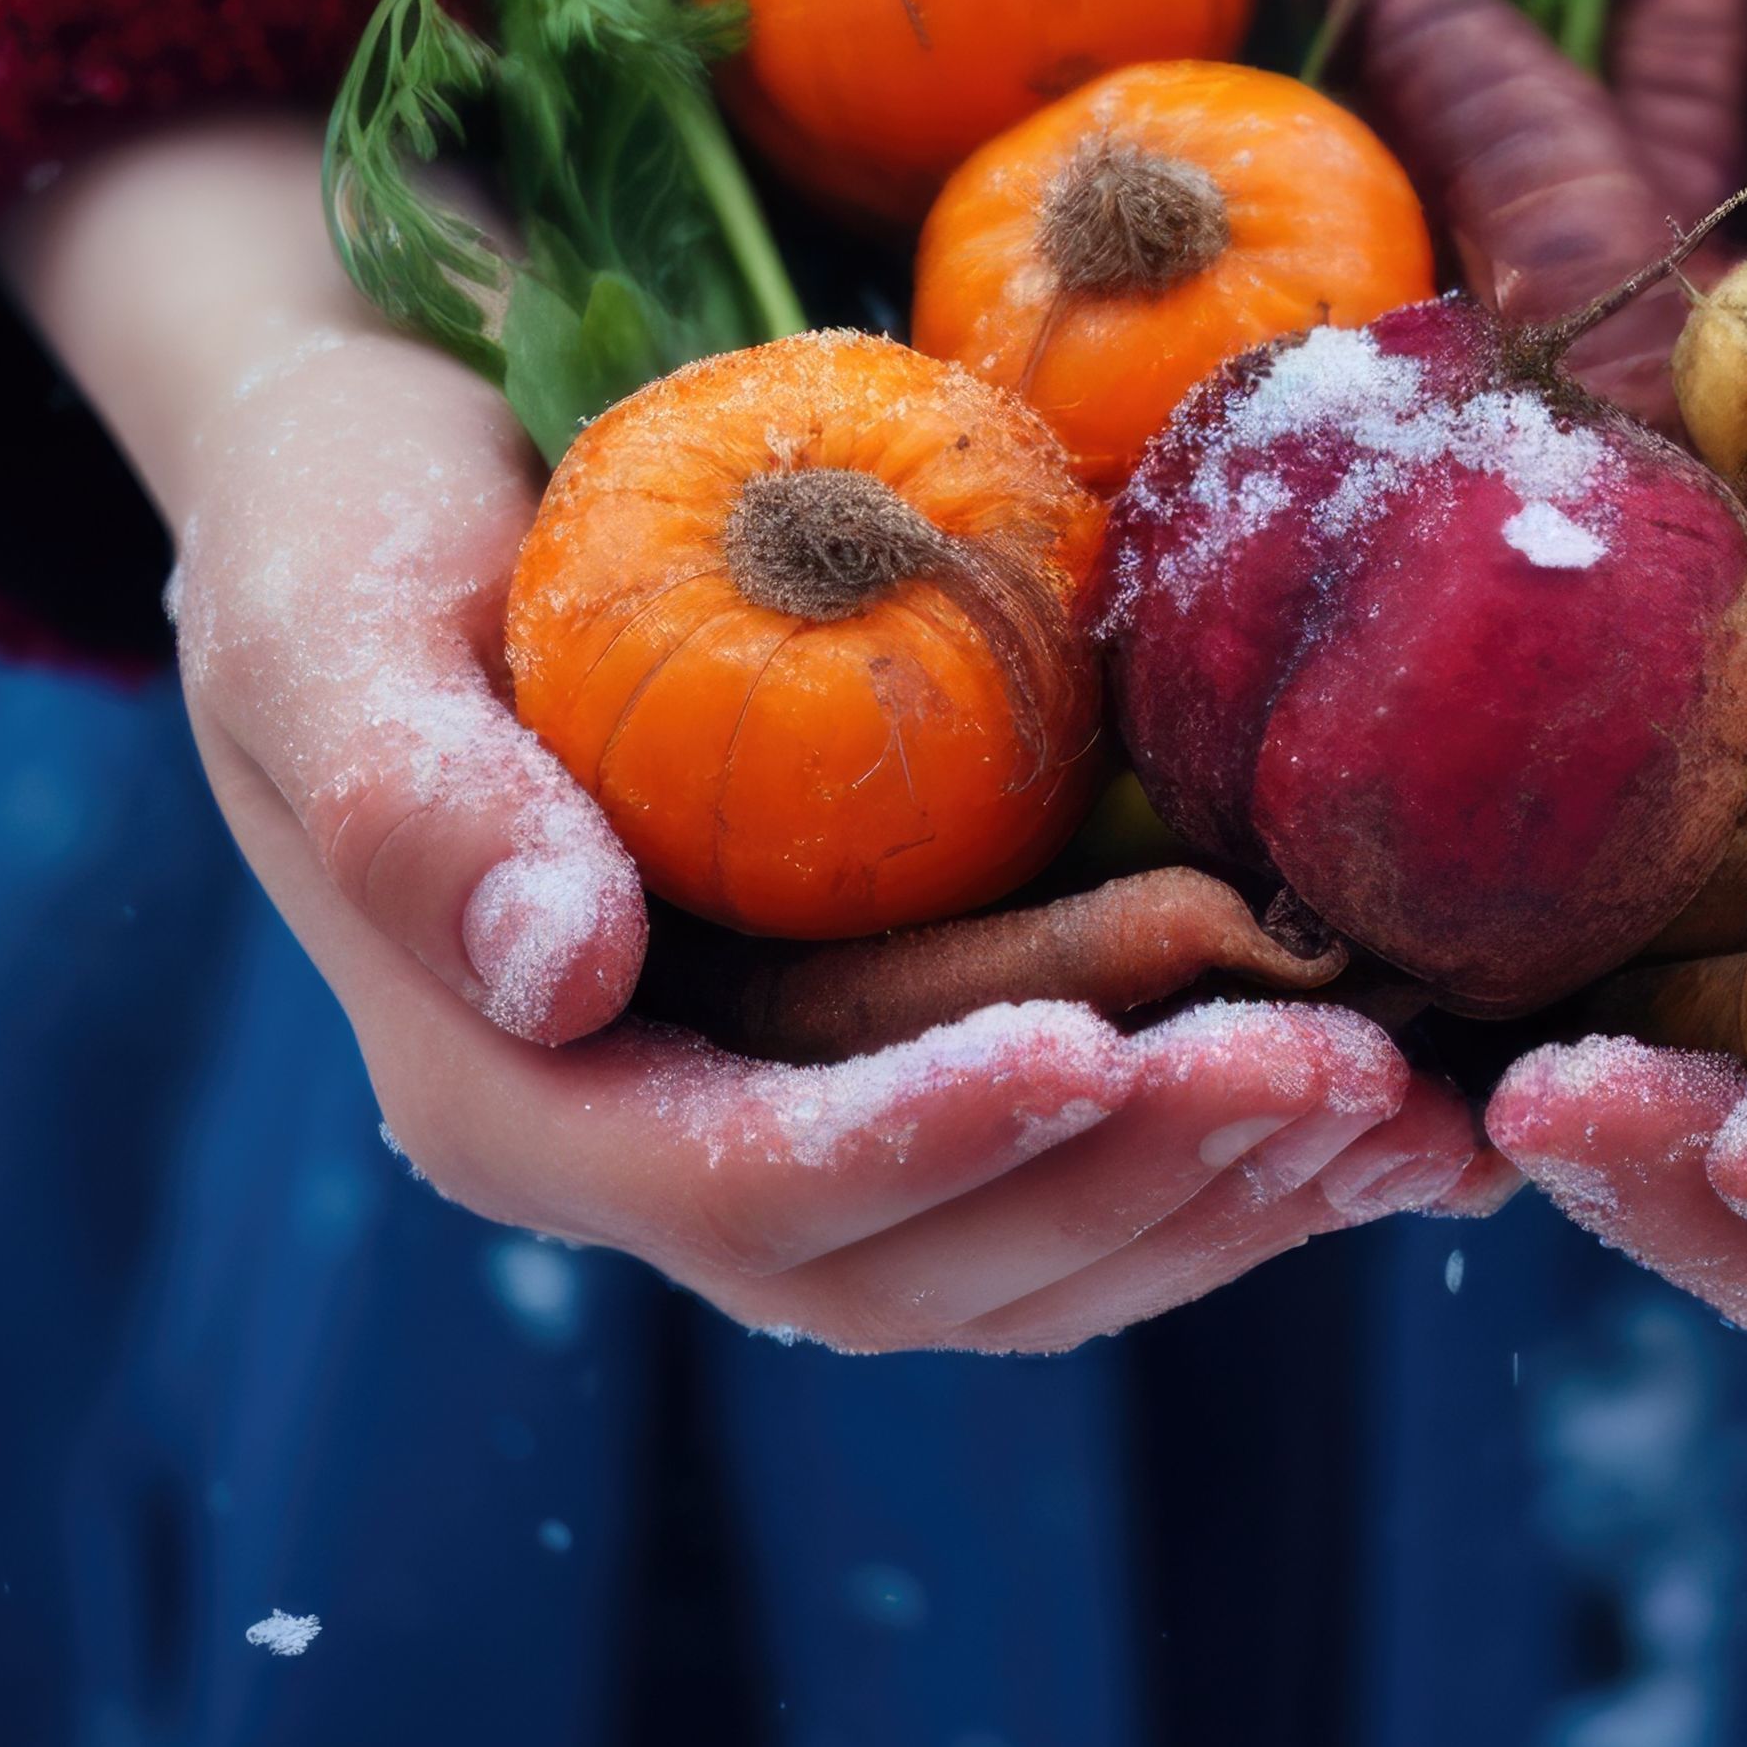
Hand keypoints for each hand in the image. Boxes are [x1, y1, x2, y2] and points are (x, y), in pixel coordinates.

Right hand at [2, 117, 1467, 1353]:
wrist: (404, 487)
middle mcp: (657, 1152)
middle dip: (1141, 1173)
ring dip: (1232, 1193)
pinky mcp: (904, 1069)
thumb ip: (422, 798)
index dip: (923, 1141)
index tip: (1092, 1050)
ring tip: (1414, 1101)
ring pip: (1035, 1252)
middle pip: (924, 1259)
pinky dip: (1250, 1158)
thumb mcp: (330, 617)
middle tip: (1343, 1070)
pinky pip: (1089, 1173)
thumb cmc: (347, 523)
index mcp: (511, 1090)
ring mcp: (791, 1127)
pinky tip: (1415, 1110)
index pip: (738, 1185)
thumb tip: (564, 973)